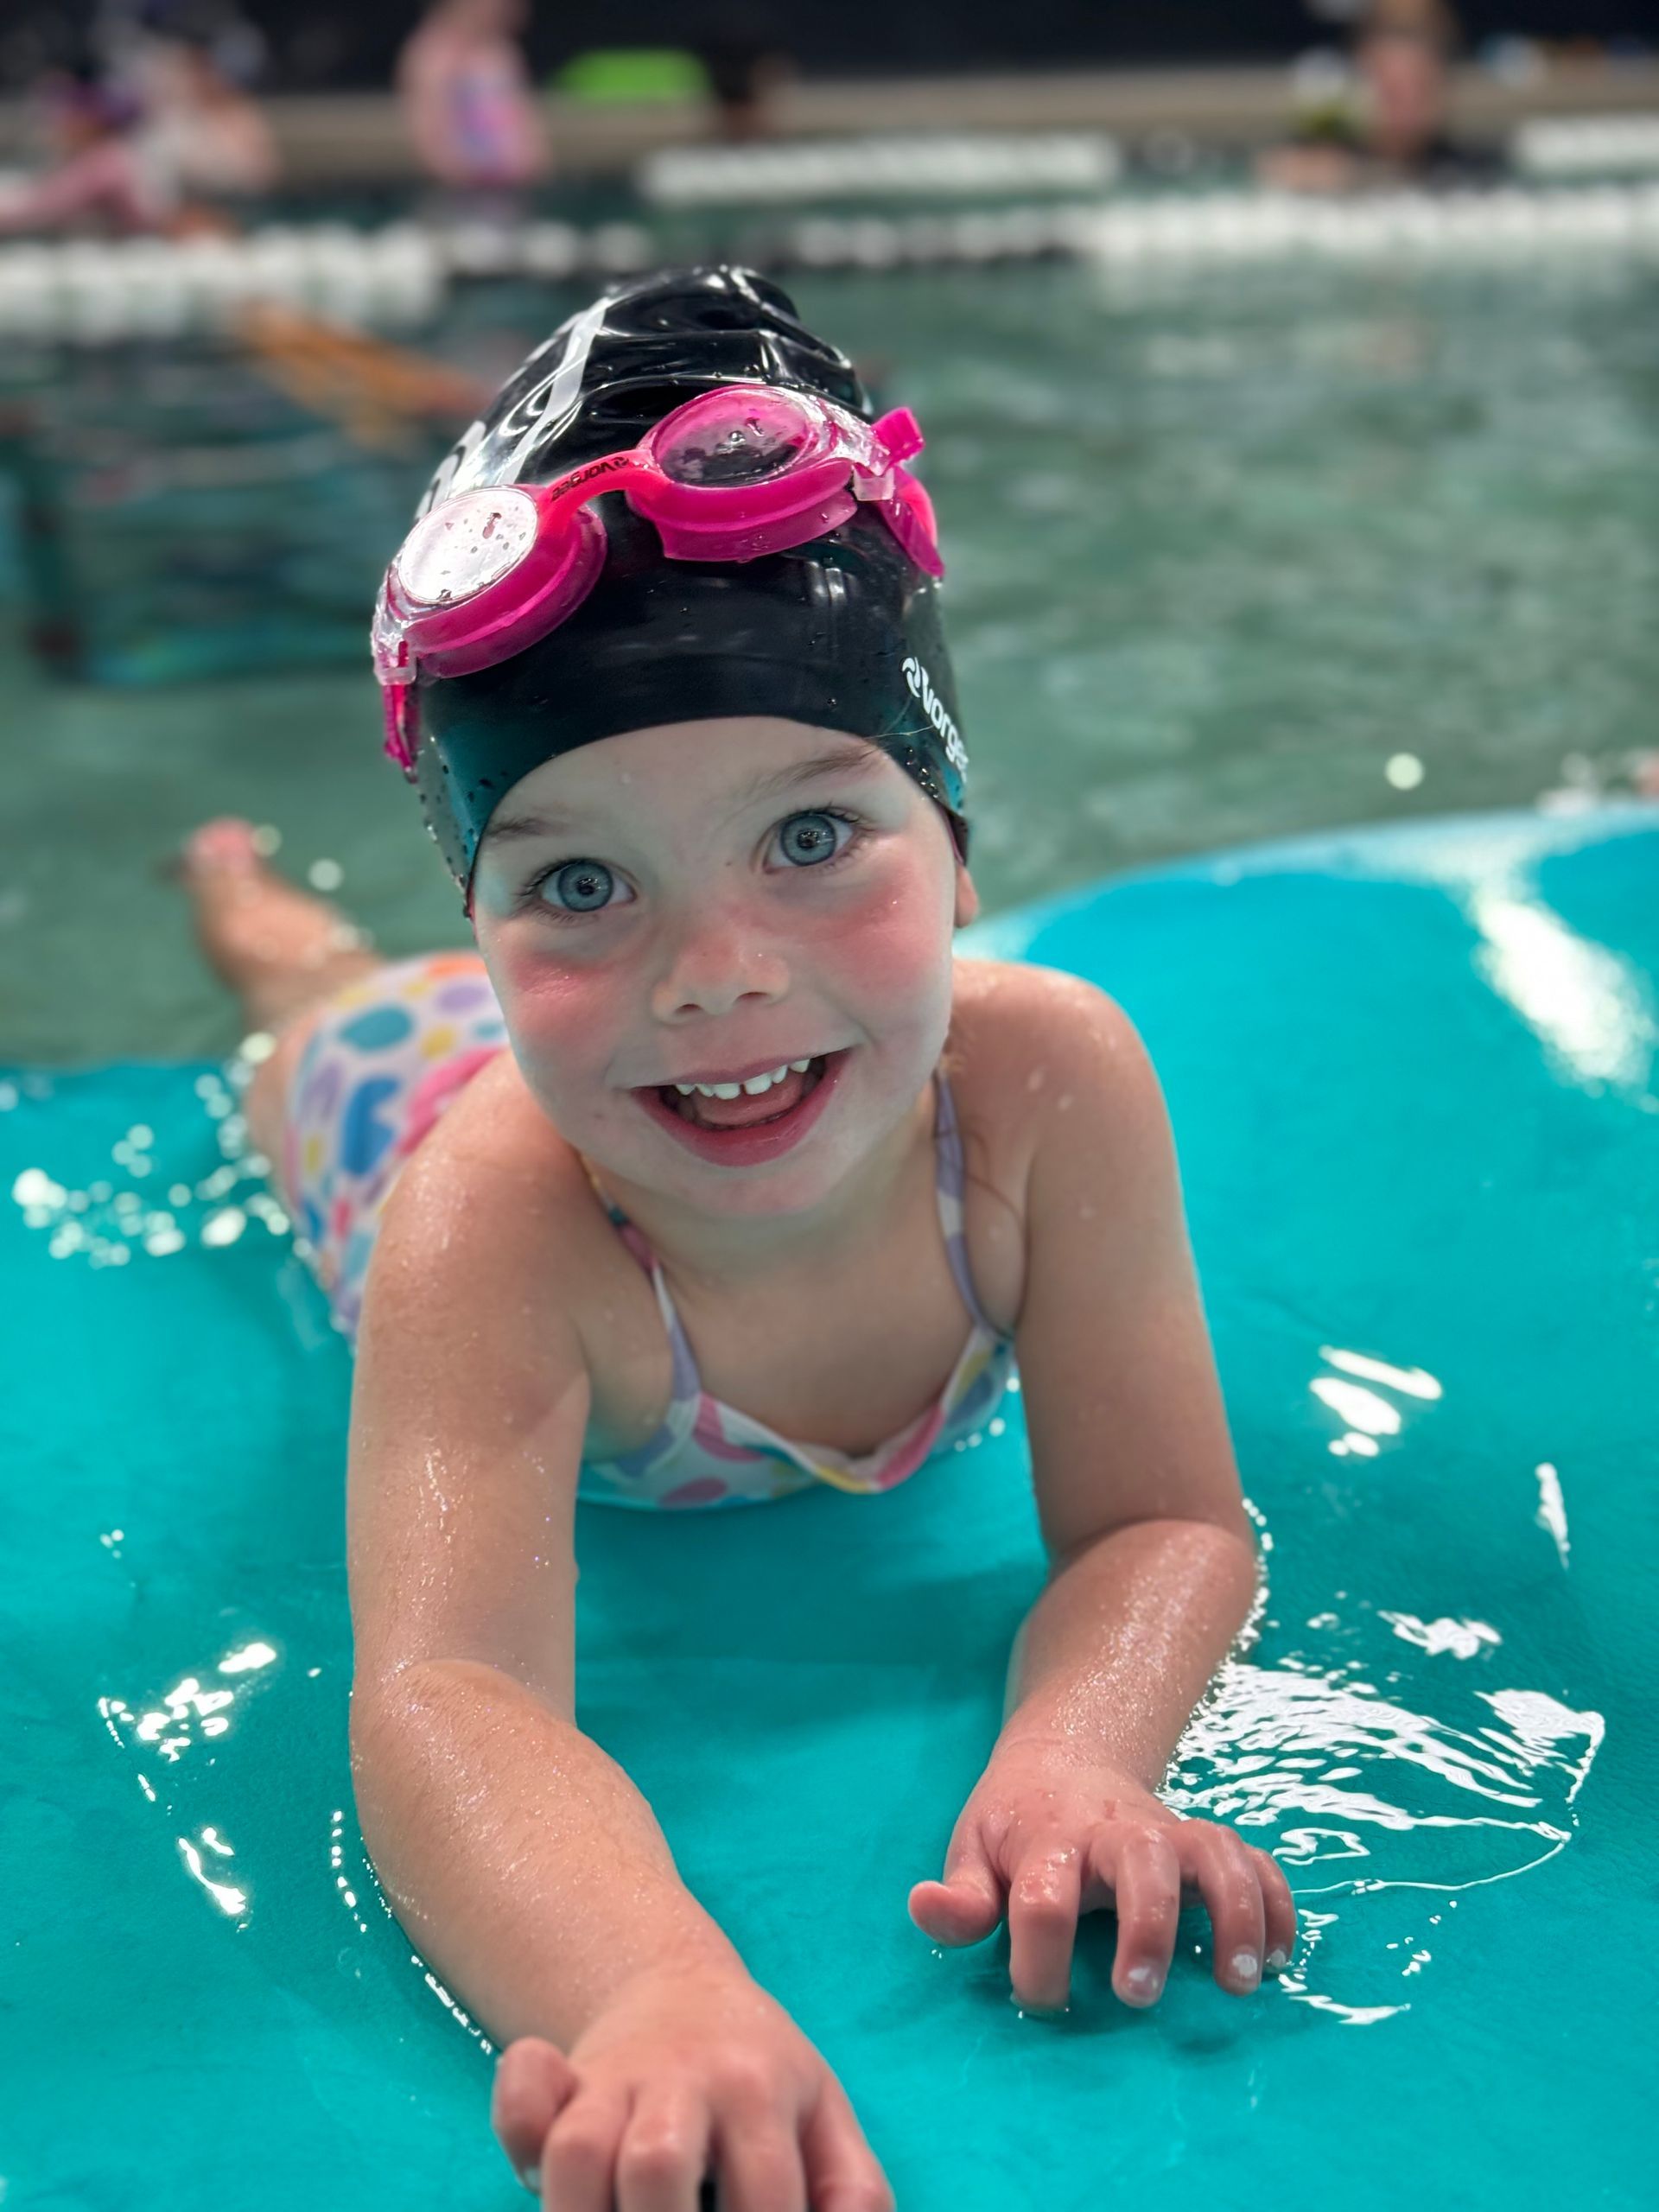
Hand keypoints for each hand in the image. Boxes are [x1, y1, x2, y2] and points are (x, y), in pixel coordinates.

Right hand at [490, 1955, 894, 2210]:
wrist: (681, 1985)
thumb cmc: (763, 2076)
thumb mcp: (825, 2115)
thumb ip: (852, 2189)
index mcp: (760, 2091)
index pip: (762, 2199)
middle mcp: (682, 2078)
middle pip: (656, 2166)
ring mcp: (614, 2077)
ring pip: (577, 2151)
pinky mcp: (559, 2079)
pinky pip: (519, 2093)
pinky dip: (516, 2126)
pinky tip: (534, 2173)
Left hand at [908, 1741, 1296, 2013]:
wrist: (1066, 1758)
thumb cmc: (1015, 1823)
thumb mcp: (972, 1849)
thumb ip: (960, 1897)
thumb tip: (925, 1908)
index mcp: (1048, 1839)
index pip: (1041, 1897)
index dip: (1037, 1958)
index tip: (1042, 1999)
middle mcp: (1114, 1831)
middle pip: (1140, 1861)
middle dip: (1145, 1928)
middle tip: (1138, 1996)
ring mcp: (1168, 1831)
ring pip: (1213, 1851)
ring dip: (1233, 1912)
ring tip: (1238, 1983)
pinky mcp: (1207, 1843)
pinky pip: (1256, 1860)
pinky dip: (1277, 1901)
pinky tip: (1281, 1956)